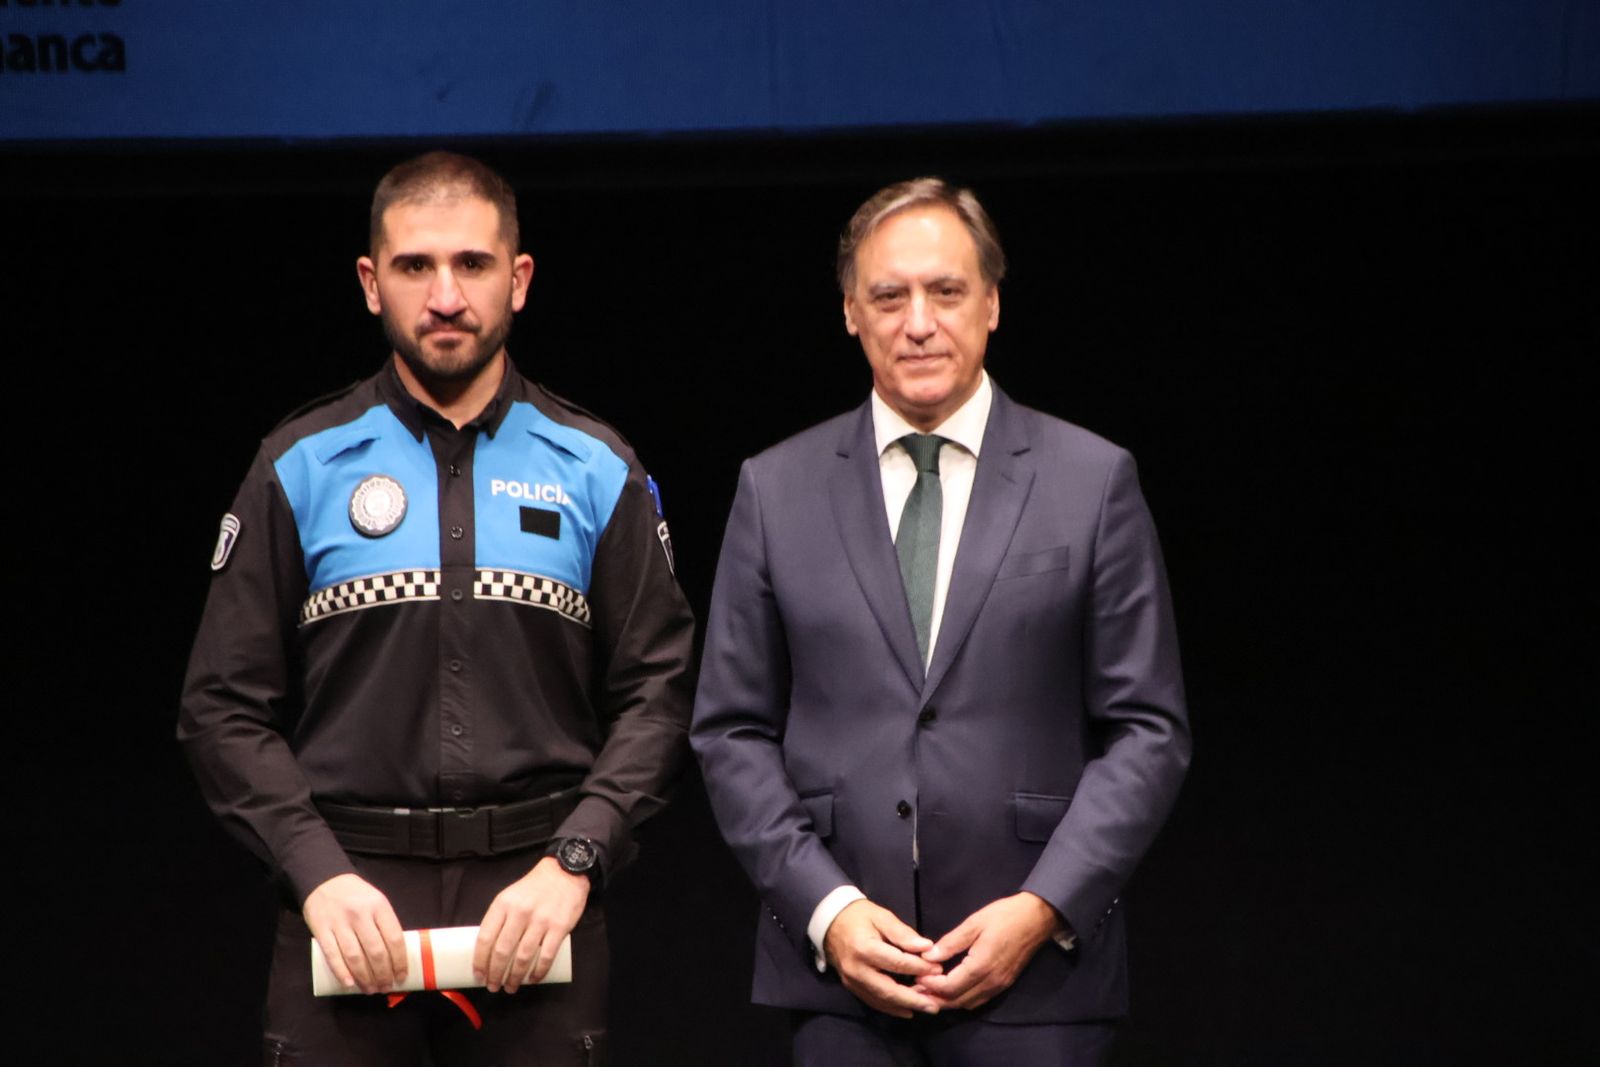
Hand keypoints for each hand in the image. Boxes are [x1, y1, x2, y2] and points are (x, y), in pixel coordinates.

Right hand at [302, 873, 406, 994]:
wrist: (324, 881)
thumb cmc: (356, 896)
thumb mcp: (376, 901)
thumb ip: (385, 924)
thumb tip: (397, 956)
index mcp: (379, 906)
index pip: (394, 938)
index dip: (400, 962)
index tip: (401, 976)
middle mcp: (360, 914)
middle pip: (376, 951)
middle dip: (382, 974)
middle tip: (385, 987)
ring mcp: (340, 922)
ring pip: (355, 956)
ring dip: (364, 977)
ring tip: (371, 989)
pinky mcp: (321, 929)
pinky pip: (332, 954)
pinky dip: (341, 972)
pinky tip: (349, 984)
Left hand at [473, 856, 589, 992]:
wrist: (564, 872)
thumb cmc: (533, 888)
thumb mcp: (510, 896)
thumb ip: (500, 918)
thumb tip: (490, 950)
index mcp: (503, 904)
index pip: (485, 938)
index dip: (480, 961)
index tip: (478, 975)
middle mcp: (520, 912)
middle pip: (502, 951)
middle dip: (495, 974)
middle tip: (494, 986)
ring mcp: (541, 920)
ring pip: (523, 957)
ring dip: (515, 977)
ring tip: (511, 987)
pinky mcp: (560, 927)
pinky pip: (546, 956)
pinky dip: (538, 972)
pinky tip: (533, 979)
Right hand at [823, 899, 941, 1017]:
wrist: (830, 923)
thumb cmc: (859, 916)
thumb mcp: (882, 917)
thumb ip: (903, 933)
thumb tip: (926, 947)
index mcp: (865, 948)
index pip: (897, 963)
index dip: (919, 968)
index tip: (938, 970)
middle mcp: (857, 969)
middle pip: (888, 989)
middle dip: (913, 999)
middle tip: (934, 1005)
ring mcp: (852, 981)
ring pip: (881, 1000)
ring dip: (904, 1006)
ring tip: (926, 1007)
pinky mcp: (851, 987)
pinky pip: (873, 1001)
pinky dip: (891, 1008)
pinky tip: (907, 1010)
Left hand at [913, 892, 1060, 1010]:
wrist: (1037, 917)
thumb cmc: (1004, 916)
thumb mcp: (974, 923)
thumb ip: (951, 942)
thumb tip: (928, 956)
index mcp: (981, 966)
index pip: (950, 987)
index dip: (931, 986)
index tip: (916, 978)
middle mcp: (991, 982)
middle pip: (958, 1001)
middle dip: (936, 998)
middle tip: (916, 990)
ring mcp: (1000, 985)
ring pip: (969, 1004)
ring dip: (949, 1001)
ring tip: (931, 991)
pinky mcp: (1005, 984)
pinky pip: (980, 1000)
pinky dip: (963, 999)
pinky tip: (953, 990)